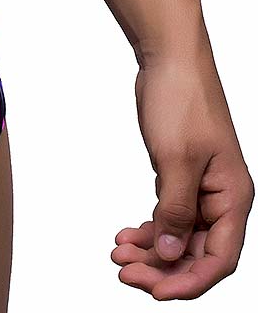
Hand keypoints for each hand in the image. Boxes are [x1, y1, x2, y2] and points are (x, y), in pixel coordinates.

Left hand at [111, 54, 254, 299]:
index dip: (189, 281)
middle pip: (196, 252)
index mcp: (232, 199)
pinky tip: (125, 234)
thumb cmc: (182, 102)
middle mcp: (221, 198)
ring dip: (151, 250)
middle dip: (162, 268)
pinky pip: (168, 215)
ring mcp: (200, 187)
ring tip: (118, 255)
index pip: (218, 259)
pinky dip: (148, 228)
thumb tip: (170, 256)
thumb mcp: (176, 160)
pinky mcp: (180, 175)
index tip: (154, 293)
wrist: (169, 61)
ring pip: (179, 236)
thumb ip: (174, 211)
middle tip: (124, 272)